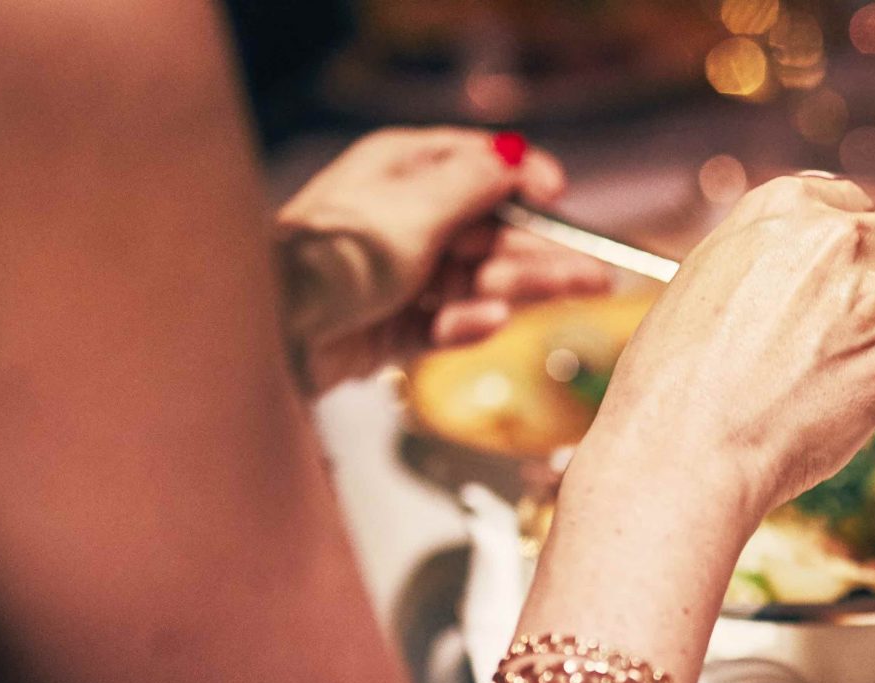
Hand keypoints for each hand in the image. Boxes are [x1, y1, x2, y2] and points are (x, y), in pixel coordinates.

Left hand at [274, 128, 607, 392]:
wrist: (278, 330)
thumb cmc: (339, 255)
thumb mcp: (415, 207)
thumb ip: (473, 185)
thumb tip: (514, 160)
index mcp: (403, 170)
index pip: (478, 165)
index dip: (524, 179)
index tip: (561, 194)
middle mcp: (407, 217)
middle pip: (490, 232)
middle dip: (541, 252)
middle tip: (596, 274)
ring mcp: (404, 275)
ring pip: (479, 279)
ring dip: (519, 288)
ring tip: (573, 295)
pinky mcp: (398, 326)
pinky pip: (449, 322)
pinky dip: (468, 324)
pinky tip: (487, 321)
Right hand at [576, 173, 874, 537]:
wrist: (691, 442)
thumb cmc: (678, 369)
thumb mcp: (708, 274)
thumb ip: (772, 254)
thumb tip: (809, 266)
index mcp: (788, 205)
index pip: (854, 203)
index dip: (855, 237)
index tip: (852, 260)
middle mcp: (840, 241)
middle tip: (855, 313)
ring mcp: (873, 300)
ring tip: (823, 366)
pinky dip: (866, 384)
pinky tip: (817, 404)